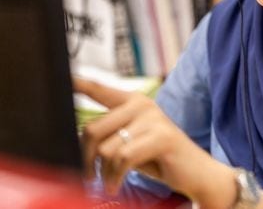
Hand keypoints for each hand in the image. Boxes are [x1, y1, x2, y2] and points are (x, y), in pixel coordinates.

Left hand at [74, 78, 238, 207]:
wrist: (197, 174)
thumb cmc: (159, 159)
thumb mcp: (130, 144)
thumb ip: (109, 138)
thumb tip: (77, 144)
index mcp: (132, 101)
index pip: (99, 89)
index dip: (79, 83)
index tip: (64, 77)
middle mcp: (141, 104)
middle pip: (93, 128)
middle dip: (85, 157)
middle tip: (88, 175)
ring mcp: (152, 118)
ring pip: (106, 148)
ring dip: (104, 173)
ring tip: (110, 182)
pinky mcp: (161, 136)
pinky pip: (123, 158)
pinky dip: (115, 177)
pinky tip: (115, 185)